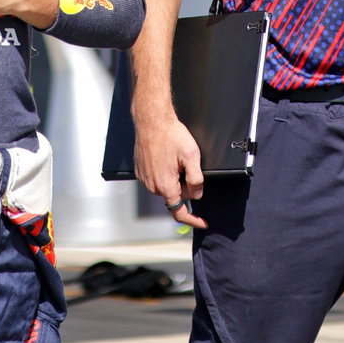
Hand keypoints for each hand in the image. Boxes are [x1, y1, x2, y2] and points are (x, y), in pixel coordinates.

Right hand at [133, 96, 207, 228]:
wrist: (151, 120)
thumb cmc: (170, 135)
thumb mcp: (191, 157)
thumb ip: (196, 180)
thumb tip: (197, 194)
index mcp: (165, 185)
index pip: (179, 212)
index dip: (193, 220)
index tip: (203, 222)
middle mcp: (152, 185)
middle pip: (175, 196)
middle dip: (186, 187)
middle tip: (190, 166)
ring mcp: (144, 178)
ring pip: (166, 187)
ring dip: (175, 178)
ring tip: (176, 158)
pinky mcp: (141, 170)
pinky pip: (157, 178)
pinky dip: (165, 172)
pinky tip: (167, 157)